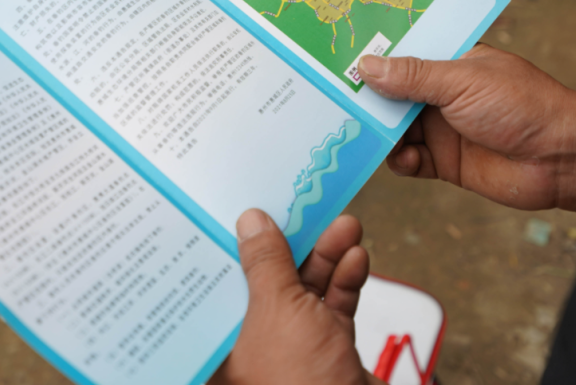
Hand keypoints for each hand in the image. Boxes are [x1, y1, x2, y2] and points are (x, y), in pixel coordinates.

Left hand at [209, 210, 383, 384]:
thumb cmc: (300, 382)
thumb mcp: (280, 309)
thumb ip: (267, 262)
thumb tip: (252, 221)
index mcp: (220, 343)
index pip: (219, 279)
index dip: (235, 242)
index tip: (251, 209)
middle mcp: (249, 345)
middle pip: (267, 279)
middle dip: (295, 243)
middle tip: (309, 209)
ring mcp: (291, 348)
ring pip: (306, 290)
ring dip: (328, 258)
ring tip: (346, 226)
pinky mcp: (325, 353)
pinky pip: (333, 308)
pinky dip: (346, 282)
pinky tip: (357, 257)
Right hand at [359, 45, 575, 216]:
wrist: (561, 160)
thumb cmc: (523, 106)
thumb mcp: (461, 81)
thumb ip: (412, 76)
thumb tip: (366, 66)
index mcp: (450, 61)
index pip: (404, 53)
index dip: (375, 55)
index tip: (339, 55)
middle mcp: (442, 92)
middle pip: (392, 92)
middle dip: (368, 97)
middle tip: (335, 99)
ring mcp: (442, 127)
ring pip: (394, 128)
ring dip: (380, 131)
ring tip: (362, 131)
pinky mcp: (444, 162)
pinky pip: (408, 160)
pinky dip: (399, 160)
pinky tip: (404, 158)